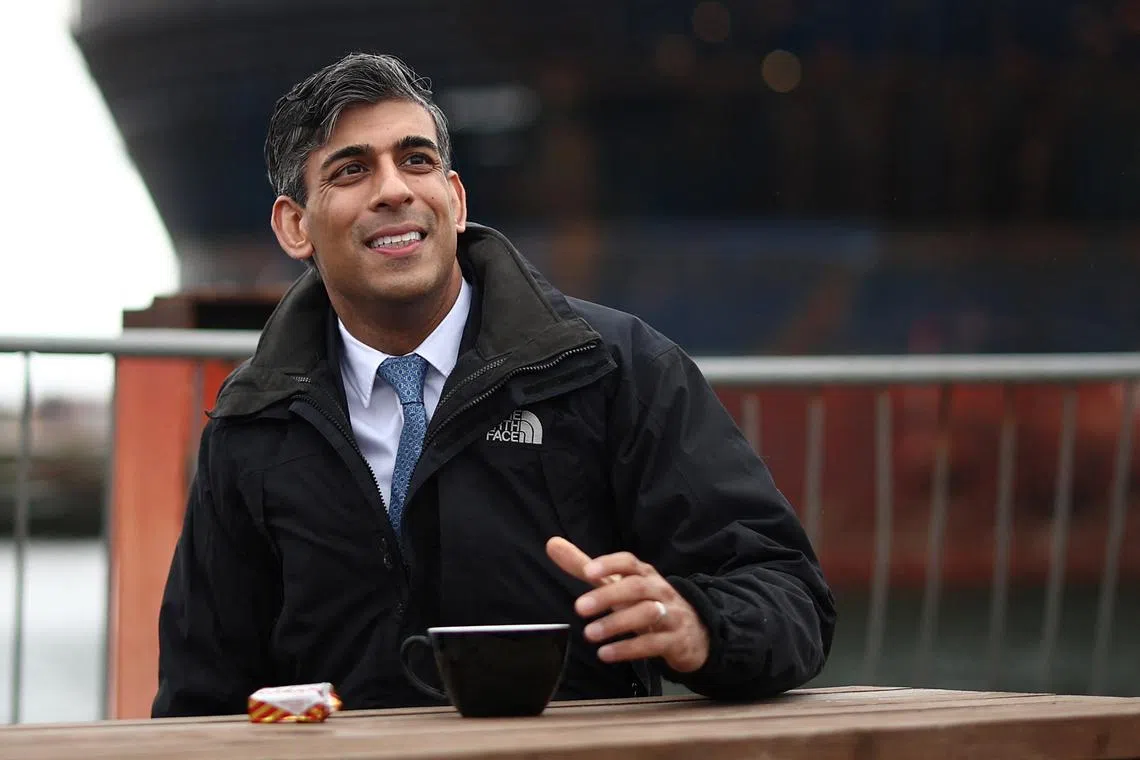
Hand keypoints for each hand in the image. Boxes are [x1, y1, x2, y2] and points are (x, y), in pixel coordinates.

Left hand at [546, 536, 708, 672]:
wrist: (694, 633)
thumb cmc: (645, 602)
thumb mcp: (617, 584)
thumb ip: (584, 566)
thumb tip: (552, 544)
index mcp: (644, 574)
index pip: (629, 562)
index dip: (610, 564)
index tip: (588, 570)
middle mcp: (658, 591)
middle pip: (636, 588)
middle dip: (608, 596)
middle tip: (579, 608)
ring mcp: (670, 615)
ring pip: (647, 614)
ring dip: (617, 624)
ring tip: (590, 634)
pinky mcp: (674, 641)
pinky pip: (653, 643)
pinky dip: (628, 649)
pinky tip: (605, 654)